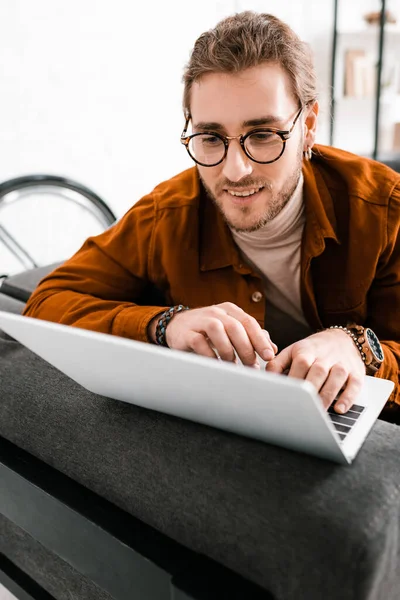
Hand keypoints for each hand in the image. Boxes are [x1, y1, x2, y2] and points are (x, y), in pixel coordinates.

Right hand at [152, 302, 276, 367]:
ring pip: (217, 329)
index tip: (269, 356)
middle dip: (246, 348)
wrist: (177, 327)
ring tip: (232, 364)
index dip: (260, 339)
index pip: (249, 322)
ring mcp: (200, 320)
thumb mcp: (231, 331)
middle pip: (235, 326)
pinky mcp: (186, 333)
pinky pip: (199, 342)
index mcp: (230, 310)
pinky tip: (216, 363)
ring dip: (227, 349)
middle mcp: (216, 312)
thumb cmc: (209, 332)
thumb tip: (272, 349)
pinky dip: (210, 354)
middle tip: (251, 365)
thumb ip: (251, 337)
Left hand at [265, 329, 365, 412]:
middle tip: (303, 407)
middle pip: (318, 371)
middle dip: (311, 390)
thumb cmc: (313, 350)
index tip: (287, 395)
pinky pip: (354, 385)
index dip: (294, 379)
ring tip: (319, 411)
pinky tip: (340, 409)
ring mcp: (342, 364)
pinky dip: (348, 397)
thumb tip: (265, 378)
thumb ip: (277, 364)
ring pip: (336, 378)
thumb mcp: (293, 351)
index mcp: (306, 351)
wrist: (341, 338)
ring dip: (327, 395)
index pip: (300, 364)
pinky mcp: (356, 373)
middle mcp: (325, 357)